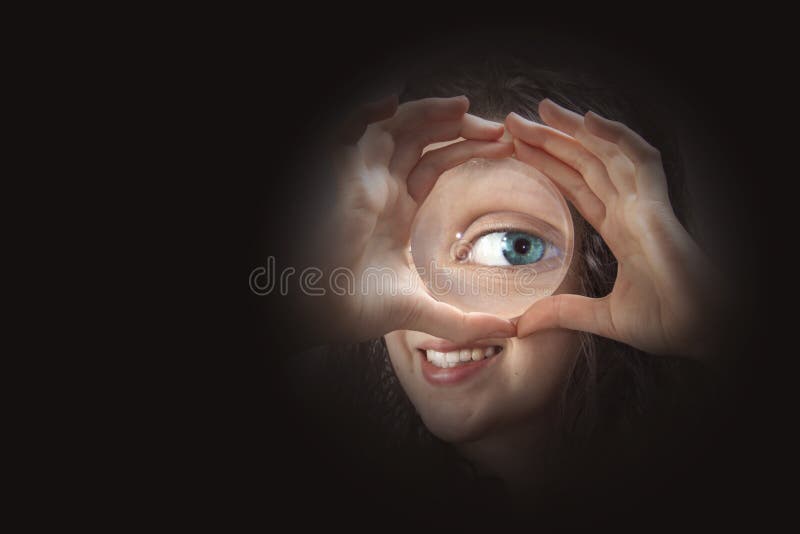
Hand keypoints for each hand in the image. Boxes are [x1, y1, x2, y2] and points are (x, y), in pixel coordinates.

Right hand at [316, 95, 516, 343]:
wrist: (319, 313)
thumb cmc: (354, 310)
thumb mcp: (421, 311)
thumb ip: (463, 320)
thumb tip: (509, 332)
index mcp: (396, 212)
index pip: (434, 166)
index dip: (465, 152)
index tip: (504, 151)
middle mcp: (380, 188)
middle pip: (420, 138)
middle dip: (459, 128)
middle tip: (498, 132)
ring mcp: (361, 178)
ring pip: (396, 125)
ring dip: (432, 112)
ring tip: (467, 111)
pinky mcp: (344, 174)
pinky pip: (354, 127)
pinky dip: (370, 109)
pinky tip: (397, 102)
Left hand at [507, 99, 723, 359]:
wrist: (703, 332)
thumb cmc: (668, 323)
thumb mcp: (602, 317)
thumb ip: (564, 313)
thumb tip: (523, 325)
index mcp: (620, 229)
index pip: (577, 187)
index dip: (549, 165)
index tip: (517, 149)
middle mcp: (630, 210)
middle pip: (585, 163)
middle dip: (551, 140)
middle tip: (514, 121)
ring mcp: (645, 205)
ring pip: (607, 154)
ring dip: (574, 130)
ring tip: (541, 110)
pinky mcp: (657, 208)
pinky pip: (640, 160)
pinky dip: (617, 136)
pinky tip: (588, 120)